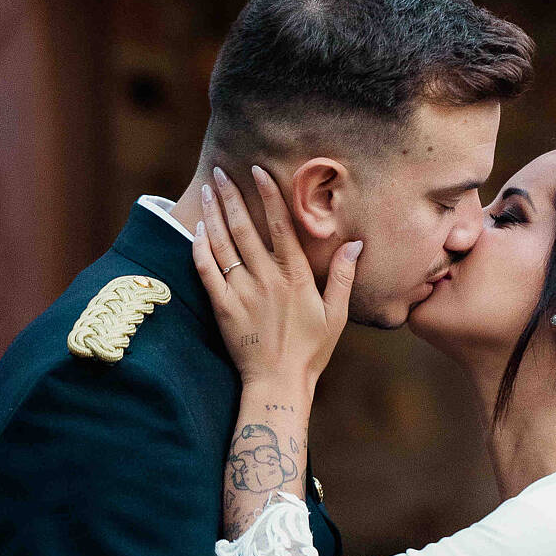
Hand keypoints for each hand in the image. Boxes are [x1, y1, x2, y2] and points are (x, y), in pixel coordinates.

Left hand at [193, 166, 361, 387]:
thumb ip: (345, 277)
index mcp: (296, 277)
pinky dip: (200, 248)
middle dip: (231, 196)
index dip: (268, 195)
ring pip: (223, 244)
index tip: (257, 171)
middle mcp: (267, 279)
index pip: (281, 226)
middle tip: (220, 172)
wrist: (278, 384)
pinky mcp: (223, 307)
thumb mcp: (337, 315)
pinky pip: (207, 271)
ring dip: (213, 214)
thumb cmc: (311, 351)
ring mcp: (242, 293)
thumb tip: (357, 243)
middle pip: (245, 228)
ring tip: (207, 190)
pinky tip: (198, 229)